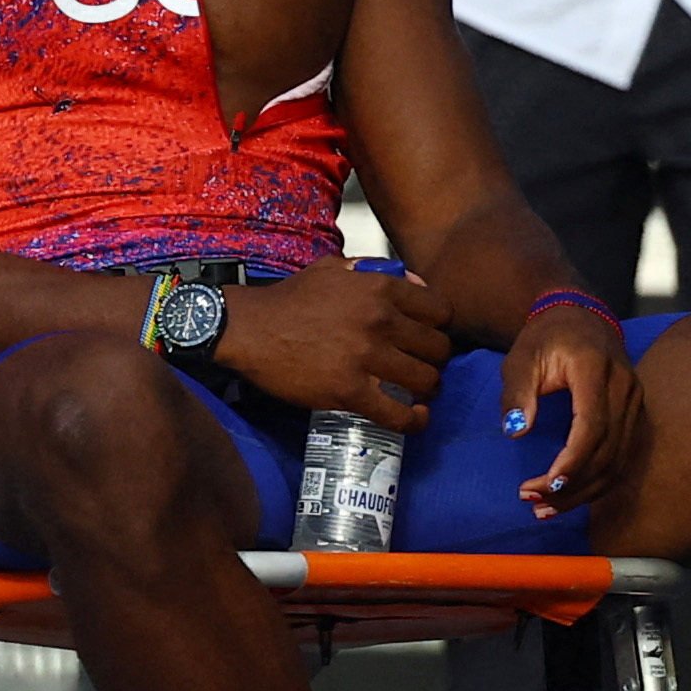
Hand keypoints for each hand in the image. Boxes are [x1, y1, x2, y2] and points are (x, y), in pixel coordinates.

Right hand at [217, 256, 452, 428]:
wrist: (248, 329)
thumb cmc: (290, 299)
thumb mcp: (334, 269)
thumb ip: (375, 272)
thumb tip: (414, 284)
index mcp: (380, 289)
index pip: (441, 311)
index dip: (440, 328)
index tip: (430, 338)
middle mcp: (380, 320)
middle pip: (439, 348)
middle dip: (437, 361)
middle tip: (424, 367)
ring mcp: (366, 357)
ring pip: (427, 380)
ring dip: (428, 390)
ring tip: (419, 393)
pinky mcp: (350, 391)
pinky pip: (399, 414)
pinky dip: (414, 421)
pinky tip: (417, 419)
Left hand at [501, 302, 645, 515]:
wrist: (580, 317)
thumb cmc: (546, 338)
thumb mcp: (521, 357)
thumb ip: (517, 393)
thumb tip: (516, 432)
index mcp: (595, 368)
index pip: (592, 424)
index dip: (573, 460)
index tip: (546, 484)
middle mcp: (625, 386)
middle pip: (607, 450)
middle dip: (571, 484)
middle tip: (532, 500)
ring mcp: (636, 402)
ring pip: (618, 461)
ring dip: (583, 491)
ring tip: (544, 507)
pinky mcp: (636, 416)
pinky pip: (621, 458)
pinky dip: (596, 483)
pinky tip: (568, 497)